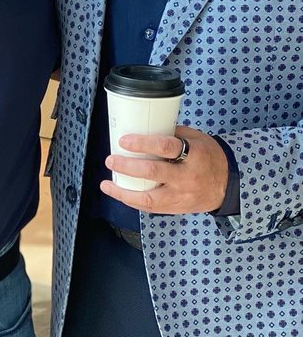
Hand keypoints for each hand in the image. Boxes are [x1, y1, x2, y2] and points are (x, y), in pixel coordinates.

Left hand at [101, 125, 228, 214]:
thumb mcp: (196, 139)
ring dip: (123, 192)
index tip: (124, 141)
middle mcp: (188, 177)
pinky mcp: (177, 208)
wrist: (229, 185)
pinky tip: (120, 194)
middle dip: (127, 167)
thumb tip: (142, 127)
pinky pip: (152, 208)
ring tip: (107, 185)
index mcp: (194, 154)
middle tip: (111, 160)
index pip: (166, 147)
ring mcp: (182, 196)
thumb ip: (172, 135)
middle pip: (153, 172)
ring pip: (149, 198)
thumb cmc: (208, 156)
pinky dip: (133, 202)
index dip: (143, 143)